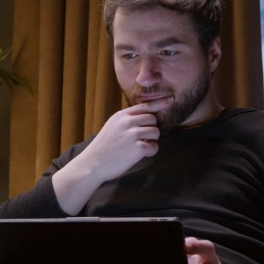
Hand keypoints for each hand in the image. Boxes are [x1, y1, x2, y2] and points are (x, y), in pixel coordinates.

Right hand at [51, 98, 170, 214]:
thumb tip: (147, 116)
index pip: (145, 106)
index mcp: (122, 115)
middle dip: (151, 129)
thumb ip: (127, 119)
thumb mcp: (112, 126)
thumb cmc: (104, 147)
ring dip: (151, 140)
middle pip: (153, 119)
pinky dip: (150, 152)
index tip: (170, 100)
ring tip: (138, 147)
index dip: (160, 103)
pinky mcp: (138, 148)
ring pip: (156, 132)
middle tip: (141, 138)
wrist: (93, 163)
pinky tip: (139, 155)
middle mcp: (128, 122)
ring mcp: (133, 134)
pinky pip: (154, 147)